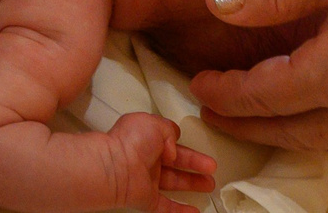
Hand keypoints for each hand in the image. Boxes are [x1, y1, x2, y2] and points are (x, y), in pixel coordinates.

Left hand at [103, 111, 218, 212]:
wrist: (115, 167)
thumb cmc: (130, 142)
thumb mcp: (154, 123)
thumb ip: (169, 130)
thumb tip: (174, 146)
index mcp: (147, 139)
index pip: (172, 144)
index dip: (186, 147)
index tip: (198, 150)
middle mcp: (146, 159)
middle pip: (176, 164)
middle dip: (195, 166)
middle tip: (211, 170)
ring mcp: (146, 180)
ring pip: (174, 184)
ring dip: (192, 185)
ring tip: (210, 186)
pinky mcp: (147, 199)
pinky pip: (166, 207)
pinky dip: (181, 211)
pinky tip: (194, 211)